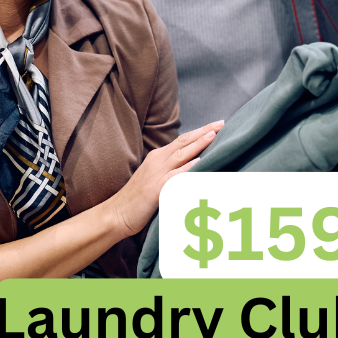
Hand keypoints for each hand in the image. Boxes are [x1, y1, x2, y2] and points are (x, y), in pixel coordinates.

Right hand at [107, 121, 223, 236]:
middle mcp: (157, 161)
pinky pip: (175, 176)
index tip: (217, 125)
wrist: (116, 214)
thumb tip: (194, 164)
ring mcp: (156, 173)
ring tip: (214, 135)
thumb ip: (172, 169)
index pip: (182, 140)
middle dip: (204, 131)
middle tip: (221, 123)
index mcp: (158, 156)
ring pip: (181, 154)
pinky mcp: (155, 188)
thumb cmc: (138, 198)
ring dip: (198, 144)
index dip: (200, 132)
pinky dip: (187, 168)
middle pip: (184, 142)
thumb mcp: (156, 177)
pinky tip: (199, 162)